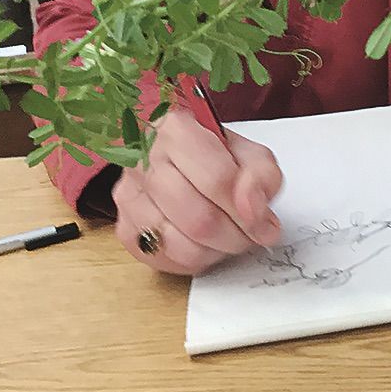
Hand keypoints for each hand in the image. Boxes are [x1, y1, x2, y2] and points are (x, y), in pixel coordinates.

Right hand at [112, 108, 283, 275]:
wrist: (176, 155)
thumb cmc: (213, 153)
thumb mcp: (249, 153)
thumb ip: (261, 176)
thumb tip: (253, 209)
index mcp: (176, 130)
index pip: (217, 180)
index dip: (248, 211)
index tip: (266, 224)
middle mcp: (144, 161)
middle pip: (199, 219)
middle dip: (235, 237)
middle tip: (252, 236)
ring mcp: (129, 196)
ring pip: (179, 245)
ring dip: (216, 251)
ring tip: (231, 239)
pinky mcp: (124, 226)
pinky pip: (161, 259)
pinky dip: (192, 261)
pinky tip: (206, 245)